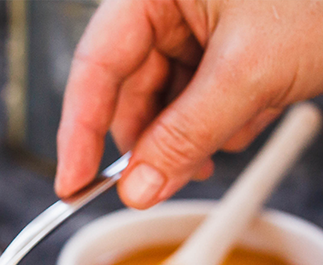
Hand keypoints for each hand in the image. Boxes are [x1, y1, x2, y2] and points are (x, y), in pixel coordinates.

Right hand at [55, 0, 322, 207]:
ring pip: (166, 104)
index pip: (96, 65)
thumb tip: (138, 187)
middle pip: (128, 90)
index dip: (79, 130)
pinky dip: (215, 127)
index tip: (73, 183)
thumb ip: (185, 136)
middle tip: (148, 188)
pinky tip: (245, 125)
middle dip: (144, 144)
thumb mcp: (249, 73)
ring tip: (210, 157)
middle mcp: (173, 7)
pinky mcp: (230, 51)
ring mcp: (202, 29)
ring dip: (183, 141)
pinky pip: (200, 103)